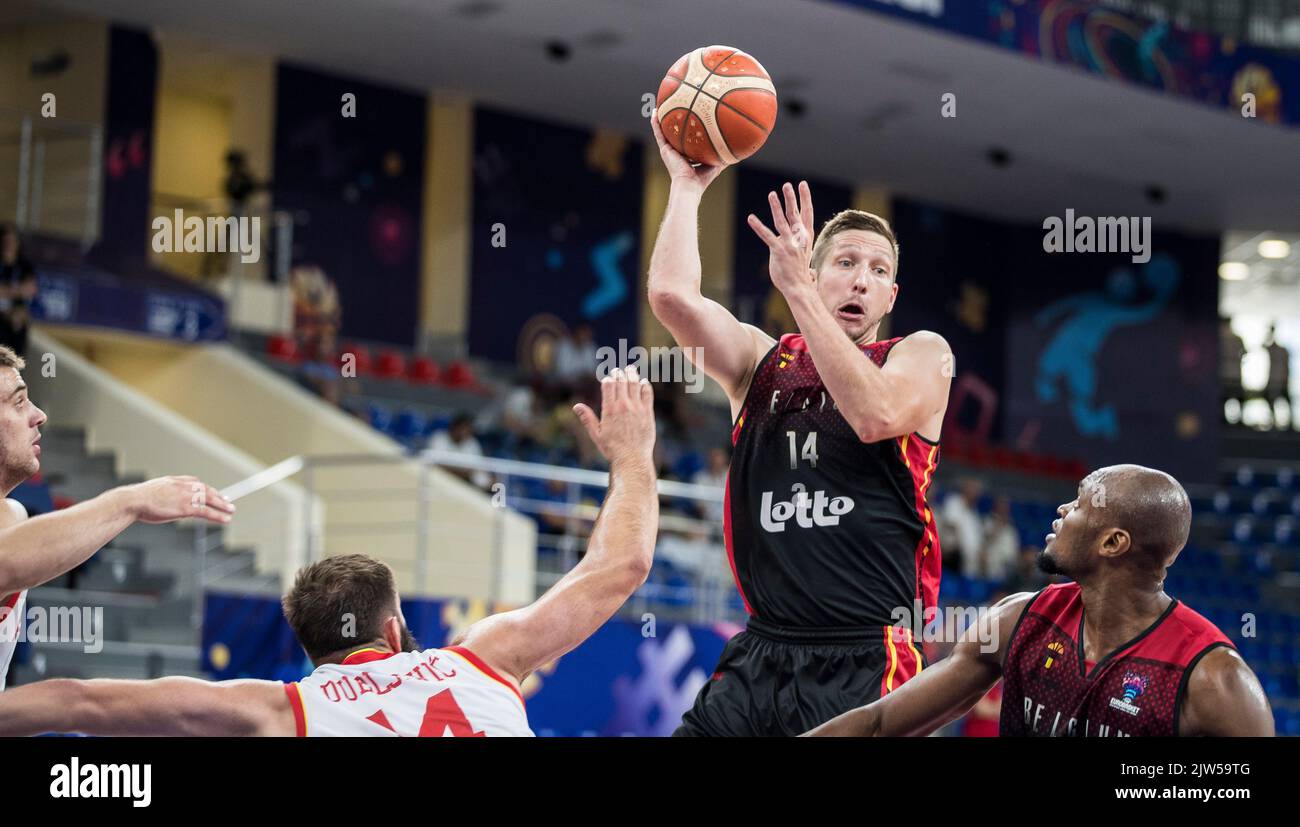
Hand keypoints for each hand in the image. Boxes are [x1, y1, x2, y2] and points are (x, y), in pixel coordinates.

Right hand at [125, 476, 235, 524]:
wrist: (133, 500)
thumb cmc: (140, 498)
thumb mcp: (156, 491)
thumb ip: (168, 494)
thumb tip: (171, 502)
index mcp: (177, 481)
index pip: (197, 483)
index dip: (207, 489)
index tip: (214, 493)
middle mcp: (184, 486)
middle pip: (207, 490)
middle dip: (219, 497)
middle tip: (228, 502)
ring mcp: (186, 496)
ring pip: (210, 500)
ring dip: (222, 506)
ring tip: (231, 511)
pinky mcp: (186, 507)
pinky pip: (206, 511)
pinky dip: (218, 515)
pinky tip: (225, 519)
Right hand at [572, 366, 655, 465]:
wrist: (632, 459)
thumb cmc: (612, 449)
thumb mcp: (596, 434)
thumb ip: (587, 418)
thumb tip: (576, 406)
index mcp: (609, 409)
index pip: (608, 384)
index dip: (608, 378)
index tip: (608, 378)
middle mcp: (623, 406)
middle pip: (621, 381)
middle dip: (619, 373)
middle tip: (618, 370)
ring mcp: (637, 408)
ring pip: (635, 384)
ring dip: (632, 375)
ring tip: (630, 369)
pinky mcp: (648, 412)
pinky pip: (647, 394)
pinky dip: (644, 386)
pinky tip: (643, 382)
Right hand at [650, 110, 726, 193]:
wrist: (689, 185)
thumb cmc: (702, 180)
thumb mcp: (716, 164)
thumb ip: (724, 155)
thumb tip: (739, 150)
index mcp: (686, 155)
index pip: (687, 141)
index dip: (687, 132)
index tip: (689, 121)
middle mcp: (676, 152)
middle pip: (674, 134)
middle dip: (673, 123)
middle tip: (673, 110)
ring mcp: (669, 150)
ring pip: (663, 131)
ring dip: (661, 119)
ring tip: (659, 107)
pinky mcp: (664, 150)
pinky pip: (658, 133)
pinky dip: (655, 123)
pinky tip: (655, 112)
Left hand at [747, 181, 815, 296]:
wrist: (799, 287)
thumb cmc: (798, 272)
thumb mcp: (802, 253)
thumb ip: (797, 242)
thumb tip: (788, 236)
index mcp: (806, 237)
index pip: (807, 213)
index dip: (805, 198)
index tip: (803, 184)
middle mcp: (799, 238)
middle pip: (795, 214)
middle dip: (791, 198)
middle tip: (787, 185)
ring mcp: (789, 244)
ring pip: (782, 222)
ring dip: (776, 207)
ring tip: (772, 194)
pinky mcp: (779, 251)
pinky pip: (767, 236)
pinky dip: (758, 226)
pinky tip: (751, 218)